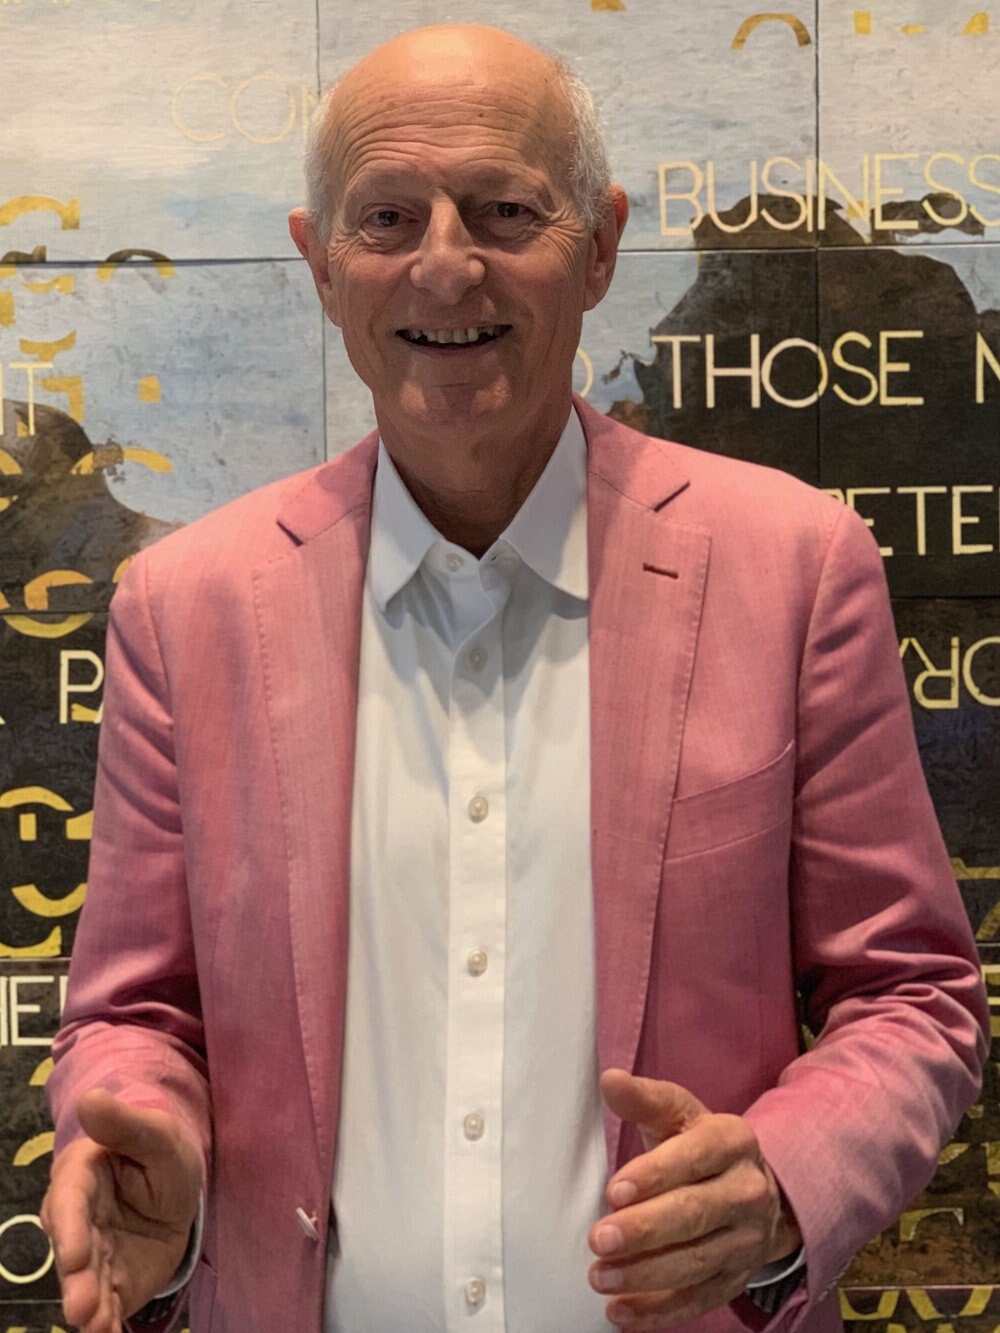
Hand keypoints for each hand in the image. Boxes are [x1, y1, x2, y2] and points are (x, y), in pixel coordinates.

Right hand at [41, 1088, 201, 1332]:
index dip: (70, 1229)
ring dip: (89, 1308)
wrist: (178, 1188)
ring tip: (98, 1326)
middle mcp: (78, 1222)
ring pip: (86, 1283)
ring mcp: (93, 1256)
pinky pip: (106, 1304)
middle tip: (82, 1307)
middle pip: (72, 1252)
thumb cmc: (162, 1152)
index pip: (69, 1203)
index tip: (77, 1253)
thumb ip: (124, 1123)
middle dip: (76, 1280)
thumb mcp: (155, 1133)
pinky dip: (107, 1322)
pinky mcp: (111, 1283)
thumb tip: (90, 1098)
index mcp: (81, 1178)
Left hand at [588, 1070, 801, 1329]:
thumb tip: (610, 1080)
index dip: (655, 1174)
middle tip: (600, 1239)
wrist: (752, 1186)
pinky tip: (622, 1312)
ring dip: (645, 1275)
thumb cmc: (698, 1145)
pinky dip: (660, 1311)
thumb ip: (643, 1099)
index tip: (614, 1190)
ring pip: (697, 1261)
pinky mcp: (736, 1278)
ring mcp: (746, 1240)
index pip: (695, 1157)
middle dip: (645, 1230)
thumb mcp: (677, 1114)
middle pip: (695, 1214)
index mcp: (732, 1141)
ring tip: (600, 1276)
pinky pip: (700, 1299)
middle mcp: (747, 1191)